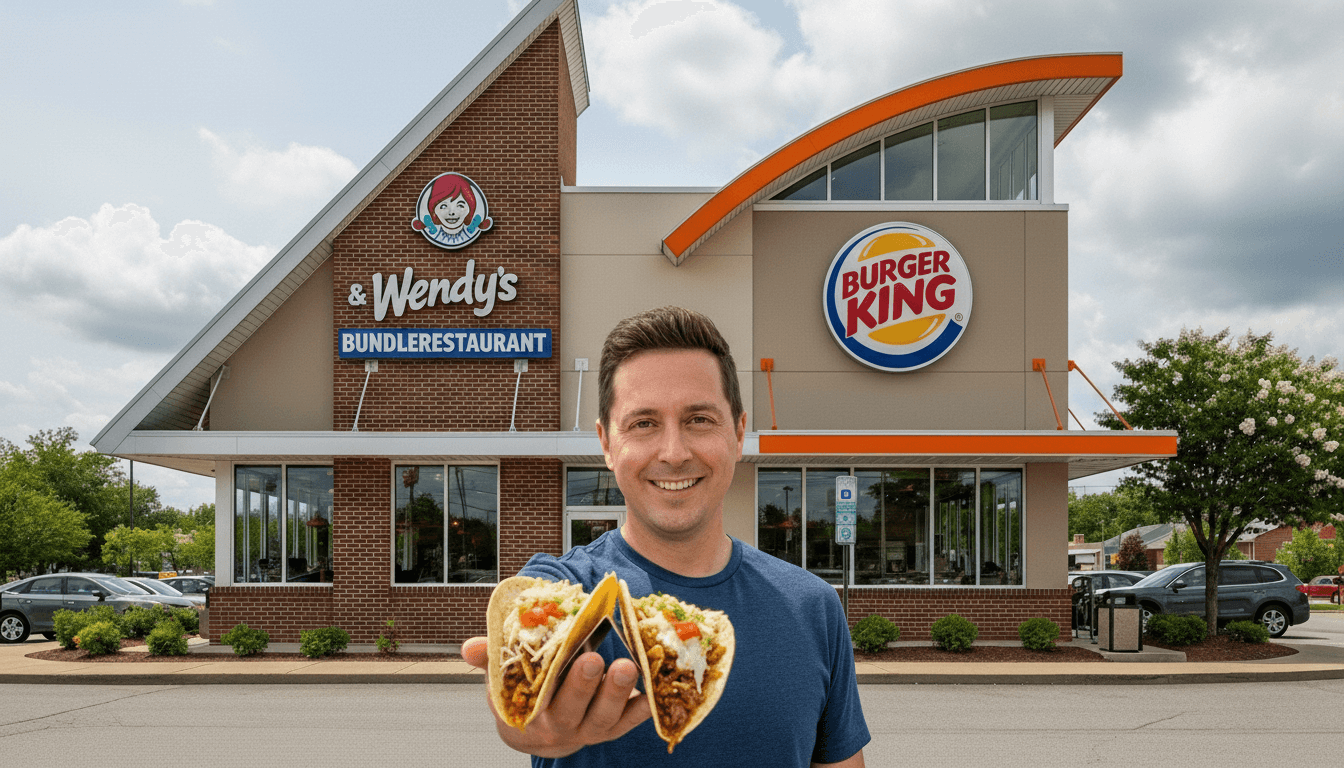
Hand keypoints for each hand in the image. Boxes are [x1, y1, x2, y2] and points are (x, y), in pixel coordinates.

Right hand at [462, 636, 649, 757]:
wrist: (540, 730)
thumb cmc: (523, 692)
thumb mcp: (501, 677)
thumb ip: (490, 659)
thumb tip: (471, 647)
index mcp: (533, 711)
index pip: (541, 698)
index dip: (551, 683)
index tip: (559, 660)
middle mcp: (563, 725)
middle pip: (574, 709)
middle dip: (584, 686)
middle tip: (594, 660)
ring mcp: (590, 729)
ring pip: (606, 717)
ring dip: (618, 694)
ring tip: (628, 667)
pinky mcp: (614, 728)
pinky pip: (631, 721)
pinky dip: (643, 707)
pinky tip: (655, 689)